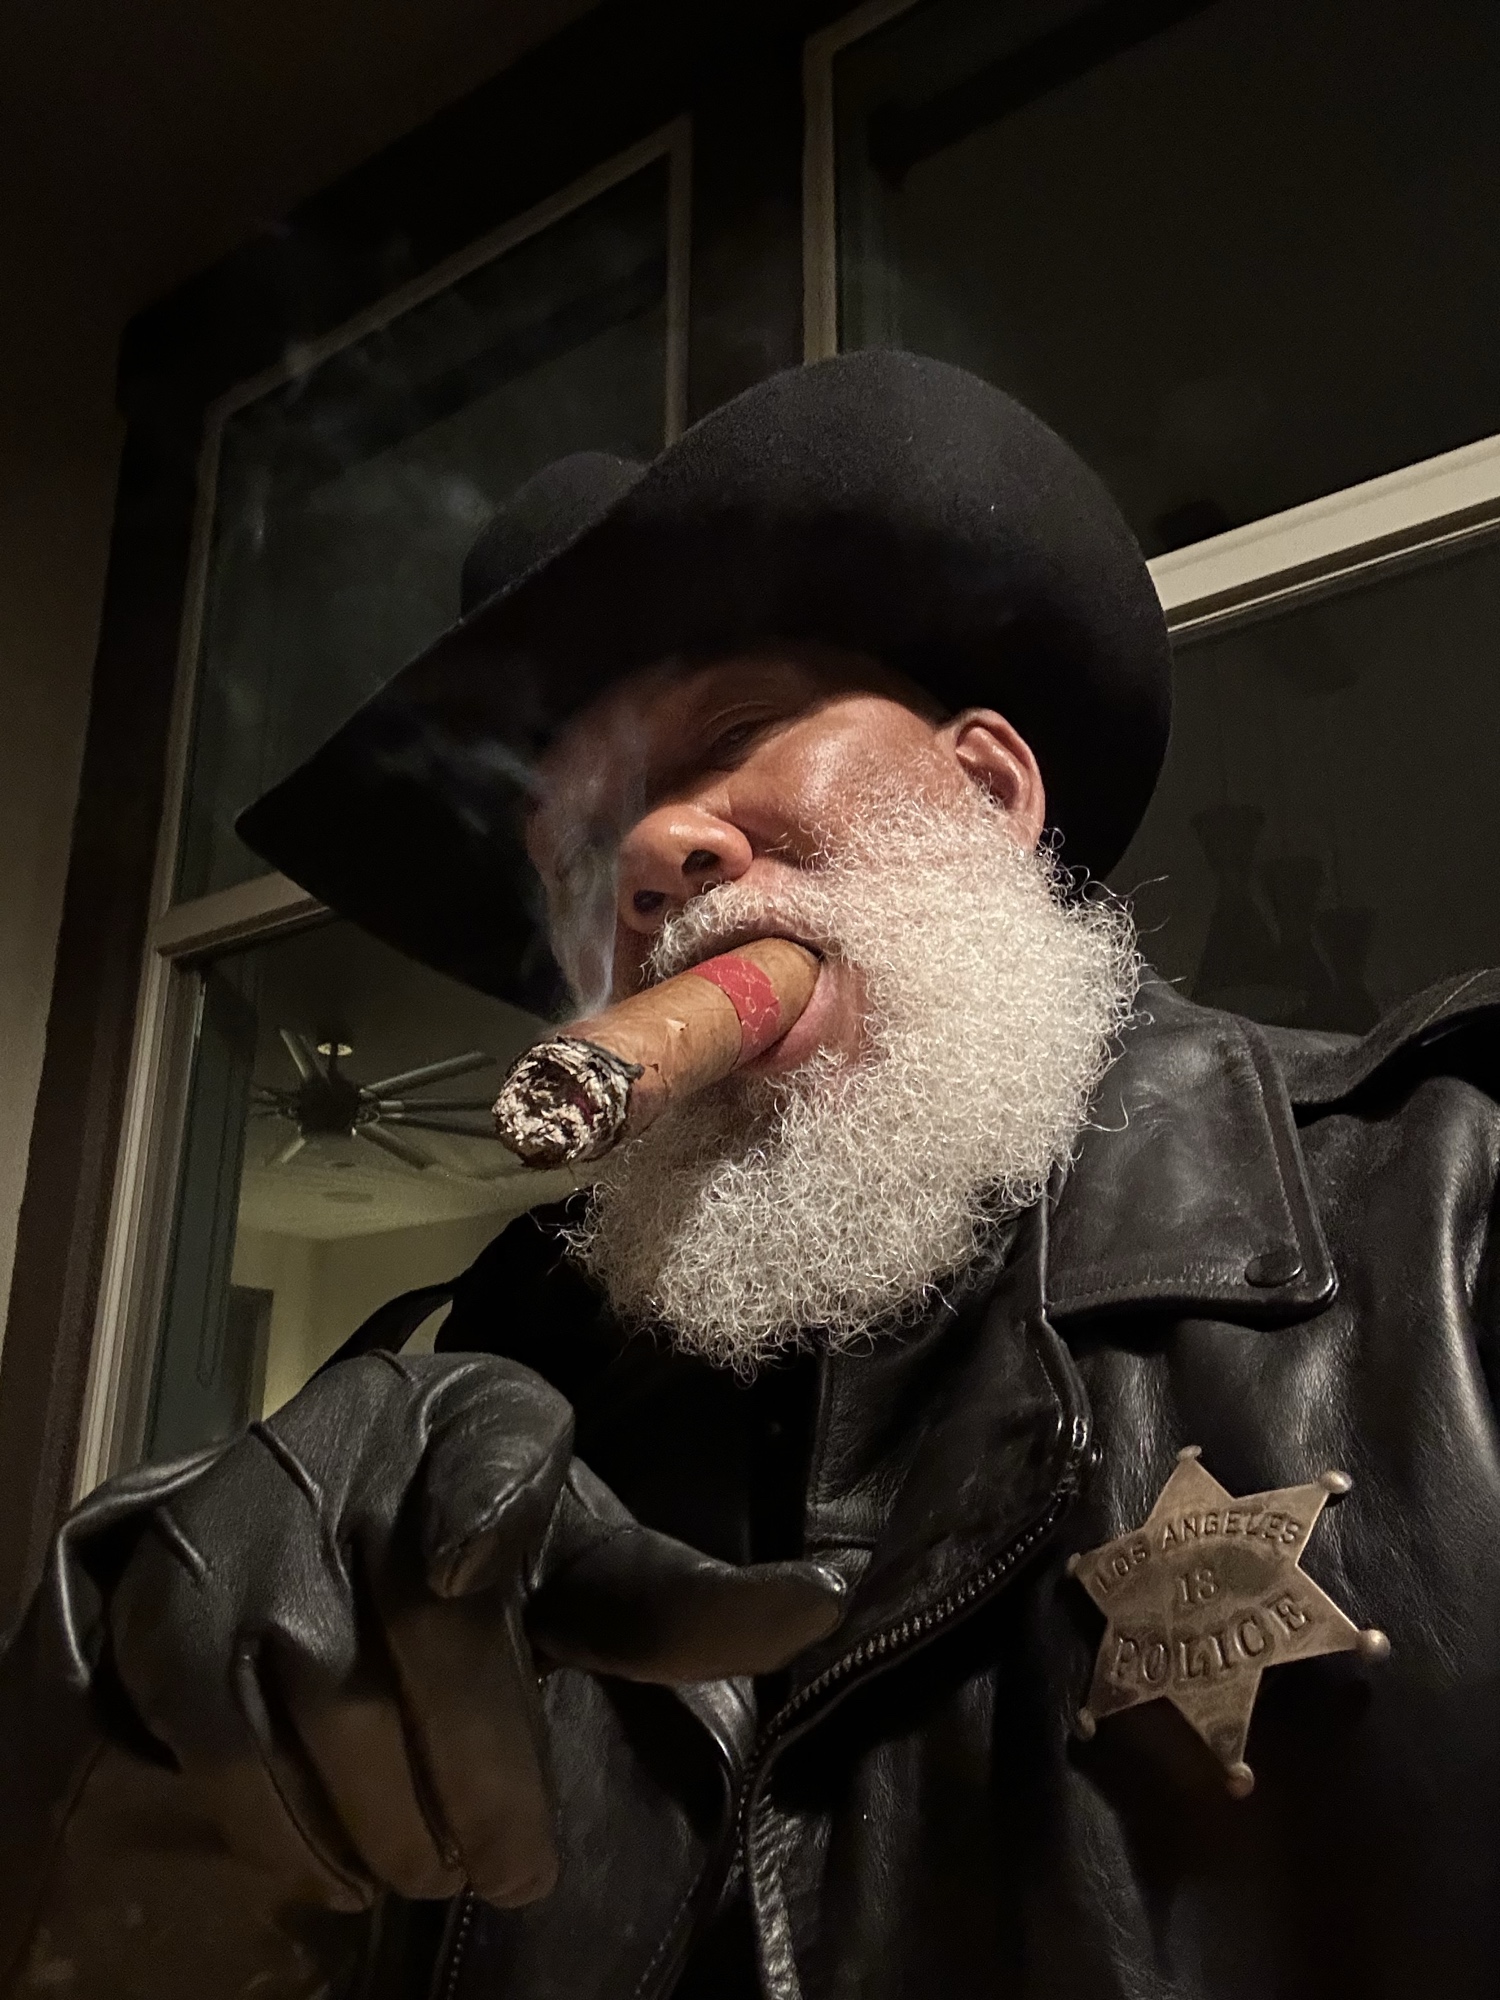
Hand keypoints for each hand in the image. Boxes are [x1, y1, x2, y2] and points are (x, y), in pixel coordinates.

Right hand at [106, 1351, 843, 1913]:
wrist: (283, 1519)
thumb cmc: (475, 1543)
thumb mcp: (578, 1558)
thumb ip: (683, 1596)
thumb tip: (837, 1592)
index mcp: (487, 1412)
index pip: (497, 1444)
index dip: (485, 1499)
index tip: (472, 1563)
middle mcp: (366, 1434)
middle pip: (430, 1620)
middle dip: (483, 1772)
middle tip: (517, 1868)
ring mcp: (255, 1516)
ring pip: (333, 1704)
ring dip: (395, 1820)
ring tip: (434, 1862)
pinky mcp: (171, 1604)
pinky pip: (233, 1752)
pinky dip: (296, 1833)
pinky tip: (343, 1860)